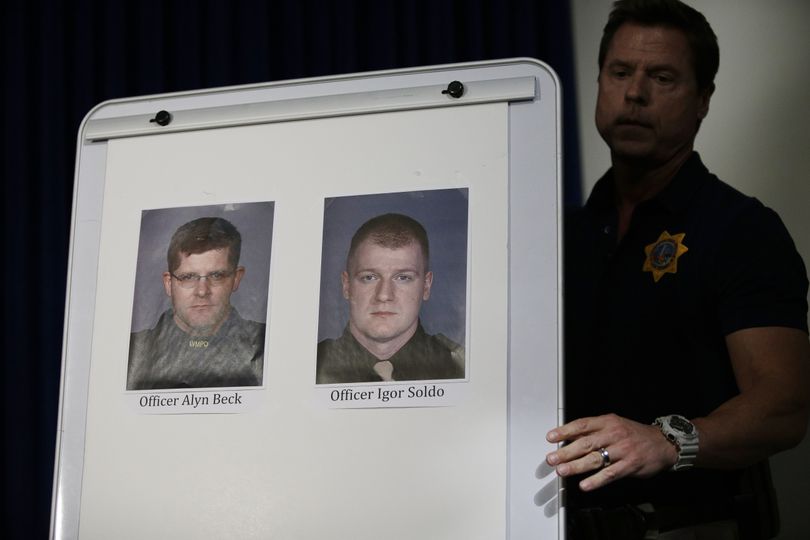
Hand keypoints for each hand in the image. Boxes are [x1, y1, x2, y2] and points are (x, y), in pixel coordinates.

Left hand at [545, 414, 678, 490]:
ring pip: (595, 459)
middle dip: (566, 452)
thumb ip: (594, 430)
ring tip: (562, 471)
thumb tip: (569, 437)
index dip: (565, 431)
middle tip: (551, 459)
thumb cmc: (634, 434)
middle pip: (585, 443)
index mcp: (608, 422)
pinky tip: (584, 485)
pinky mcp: (630, 465)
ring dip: (576, 466)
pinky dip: (596, 480)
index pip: (582, 425)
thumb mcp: (615, 424)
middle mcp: (614, 434)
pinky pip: (610, 474)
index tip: (550, 437)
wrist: (663, 443)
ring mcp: (622, 450)